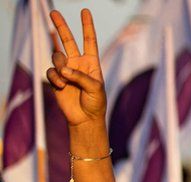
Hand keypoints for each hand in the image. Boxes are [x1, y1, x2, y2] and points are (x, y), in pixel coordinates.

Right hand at [46, 10, 106, 128]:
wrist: (85, 118)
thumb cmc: (96, 103)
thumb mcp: (95, 89)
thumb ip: (81, 77)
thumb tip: (64, 69)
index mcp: (91, 63)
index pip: (89, 41)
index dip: (87, 26)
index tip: (85, 11)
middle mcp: (78, 63)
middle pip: (67, 40)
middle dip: (60, 26)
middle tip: (53, 12)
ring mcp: (66, 70)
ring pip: (56, 57)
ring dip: (60, 66)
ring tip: (65, 79)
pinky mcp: (56, 78)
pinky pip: (51, 71)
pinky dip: (55, 78)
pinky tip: (61, 86)